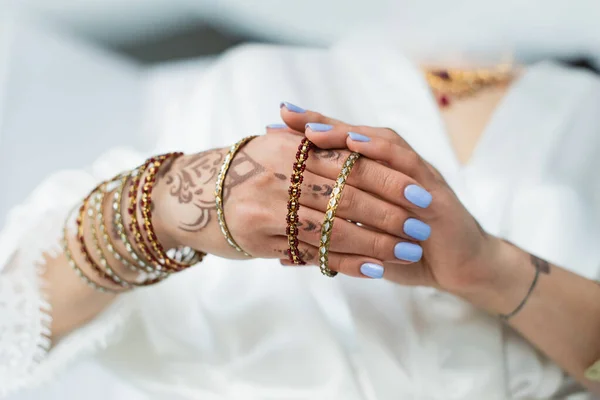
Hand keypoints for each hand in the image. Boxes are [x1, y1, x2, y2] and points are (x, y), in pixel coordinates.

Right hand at [153, 132, 433, 276]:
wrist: (188, 198)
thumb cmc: (241, 171)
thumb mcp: (273, 148)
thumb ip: (311, 143)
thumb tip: (361, 140)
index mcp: (287, 146)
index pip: (349, 162)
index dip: (387, 178)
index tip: (418, 191)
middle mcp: (277, 174)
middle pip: (348, 196)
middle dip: (390, 213)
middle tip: (422, 225)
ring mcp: (267, 208)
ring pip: (335, 228)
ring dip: (376, 242)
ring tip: (407, 250)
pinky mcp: (260, 239)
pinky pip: (312, 253)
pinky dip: (347, 261)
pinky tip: (373, 268)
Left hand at [275, 104, 501, 293]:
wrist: (460, 268)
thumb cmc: (408, 254)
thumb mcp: (364, 248)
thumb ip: (330, 245)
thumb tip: (286, 256)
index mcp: (376, 179)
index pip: (339, 149)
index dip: (308, 136)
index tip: (275, 125)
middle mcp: (394, 170)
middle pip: (354, 137)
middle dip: (318, 123)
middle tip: (286, 112)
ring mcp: (414, 176)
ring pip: (378, 143)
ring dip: (345, 133)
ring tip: (313, 128)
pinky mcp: (434, 189)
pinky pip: (407, 163)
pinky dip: (381, 150)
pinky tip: (355, 143)